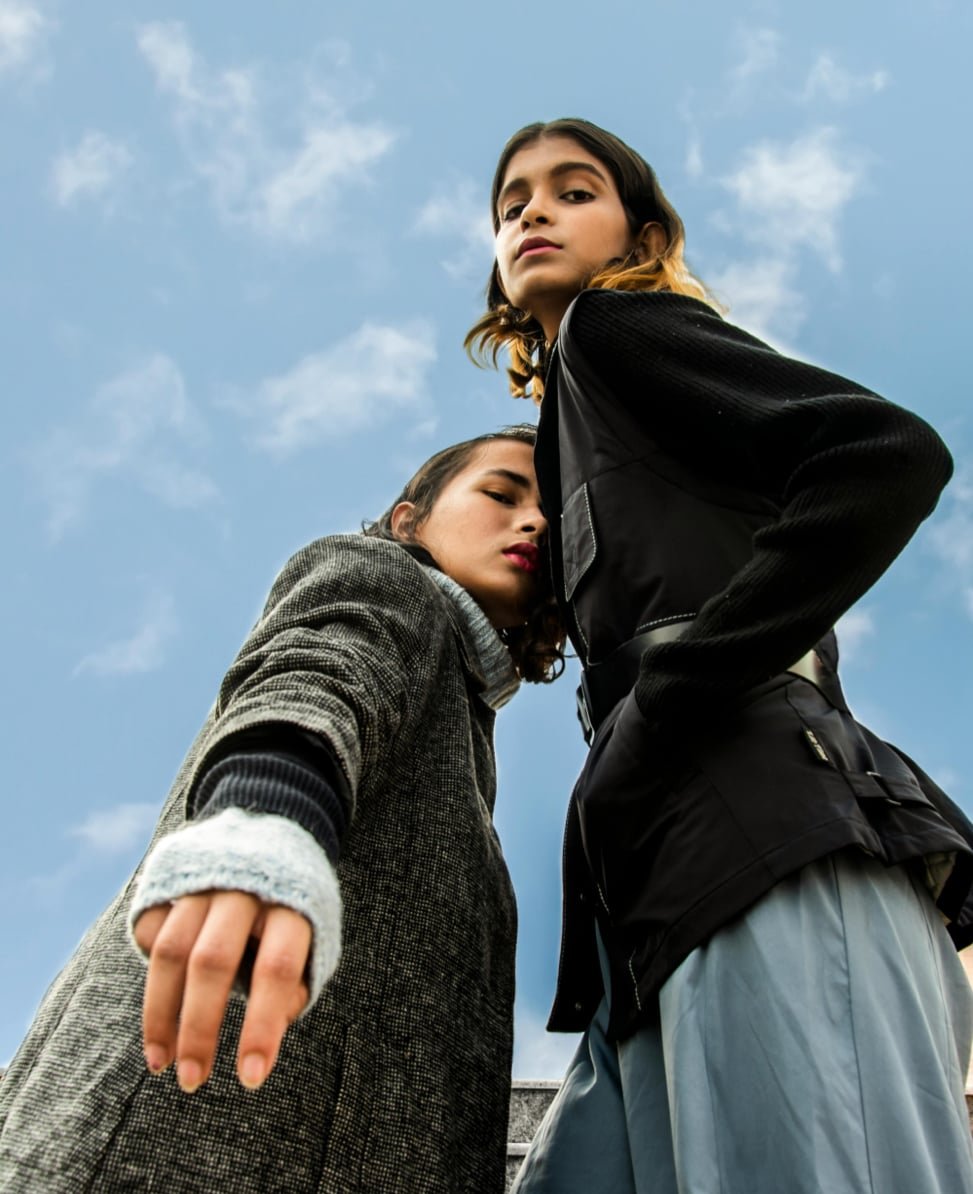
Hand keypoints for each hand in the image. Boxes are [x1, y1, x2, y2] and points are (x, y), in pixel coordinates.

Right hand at [133, 891, 310, 1092]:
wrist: (274, 828)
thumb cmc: (296, 906)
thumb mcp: (315, 937)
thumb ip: (295, 983)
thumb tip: (267, 1034)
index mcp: (292, 903)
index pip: (275, 968)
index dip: (262, 1026)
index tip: (251, 1079)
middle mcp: (244, 888)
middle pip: (213, 961)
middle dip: (199, 1028)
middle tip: (192, 1081)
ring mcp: (204, 879)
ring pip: (171, 950)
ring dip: (161, 1014)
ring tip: (161, 1063)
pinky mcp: (172, 877)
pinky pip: (152, 928)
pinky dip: (153, 972)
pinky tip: (161, 1005)